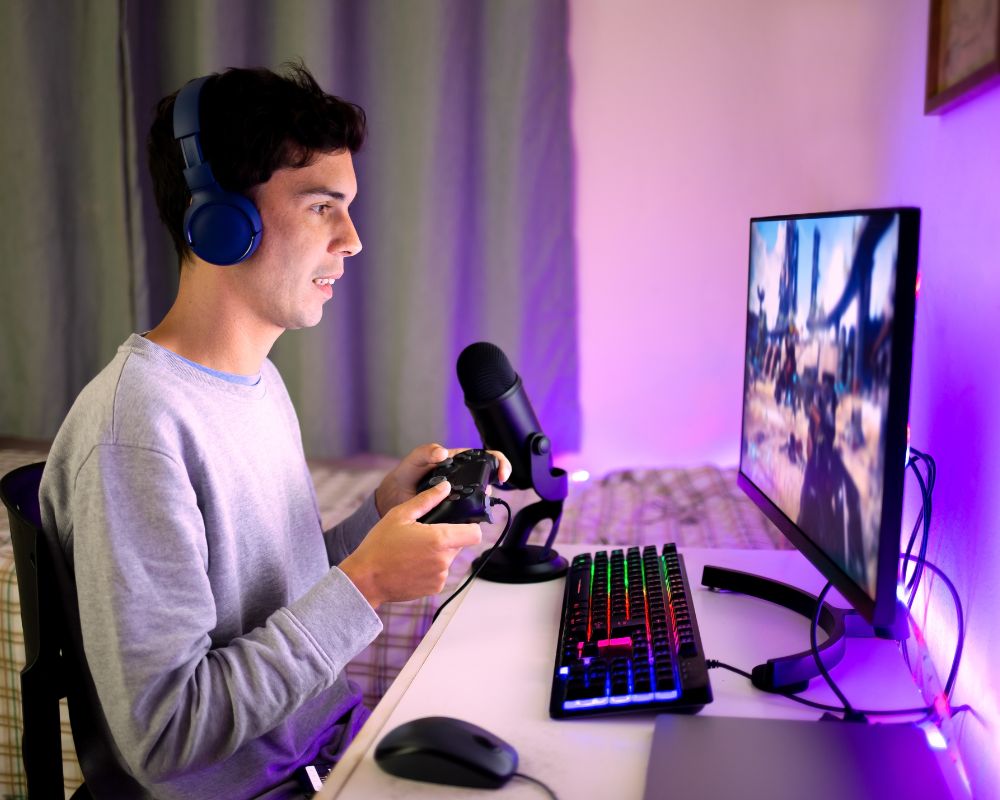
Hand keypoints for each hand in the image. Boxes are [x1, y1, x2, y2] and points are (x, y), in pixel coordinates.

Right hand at [339, 482, 482, 607]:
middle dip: (448, 537)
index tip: (459, 522)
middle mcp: (444, 560)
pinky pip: (440, 572)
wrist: (366, 580)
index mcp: (439, 540)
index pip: (474, 533)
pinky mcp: (434, 588)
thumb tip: (444, 487)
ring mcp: (440, 577)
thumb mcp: (400, 515)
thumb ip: (427, 500)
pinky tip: (412, 563)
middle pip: (461, 544)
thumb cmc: (379, 546)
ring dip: (439, 553)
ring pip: (449, 558)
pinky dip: (431, 567)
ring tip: (414, 550)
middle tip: (424, 534)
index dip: (470, 526)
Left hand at [374, 442, 511, 516]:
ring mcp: (461, 496)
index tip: (501, 475)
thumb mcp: (413, 461)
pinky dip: (474, 517)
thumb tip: (443, 452)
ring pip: (482, 499)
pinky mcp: (456, 513)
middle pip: (489, 479)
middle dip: (494, 485)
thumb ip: (425, 452)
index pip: (486, 457)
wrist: (394, 500)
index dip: (499, 463)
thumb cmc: (405, 475)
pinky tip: (469, 519)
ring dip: (484, 502)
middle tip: (489, 493)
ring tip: (477, 505)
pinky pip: (471, 514)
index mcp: (458, 461)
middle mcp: (464, 478)